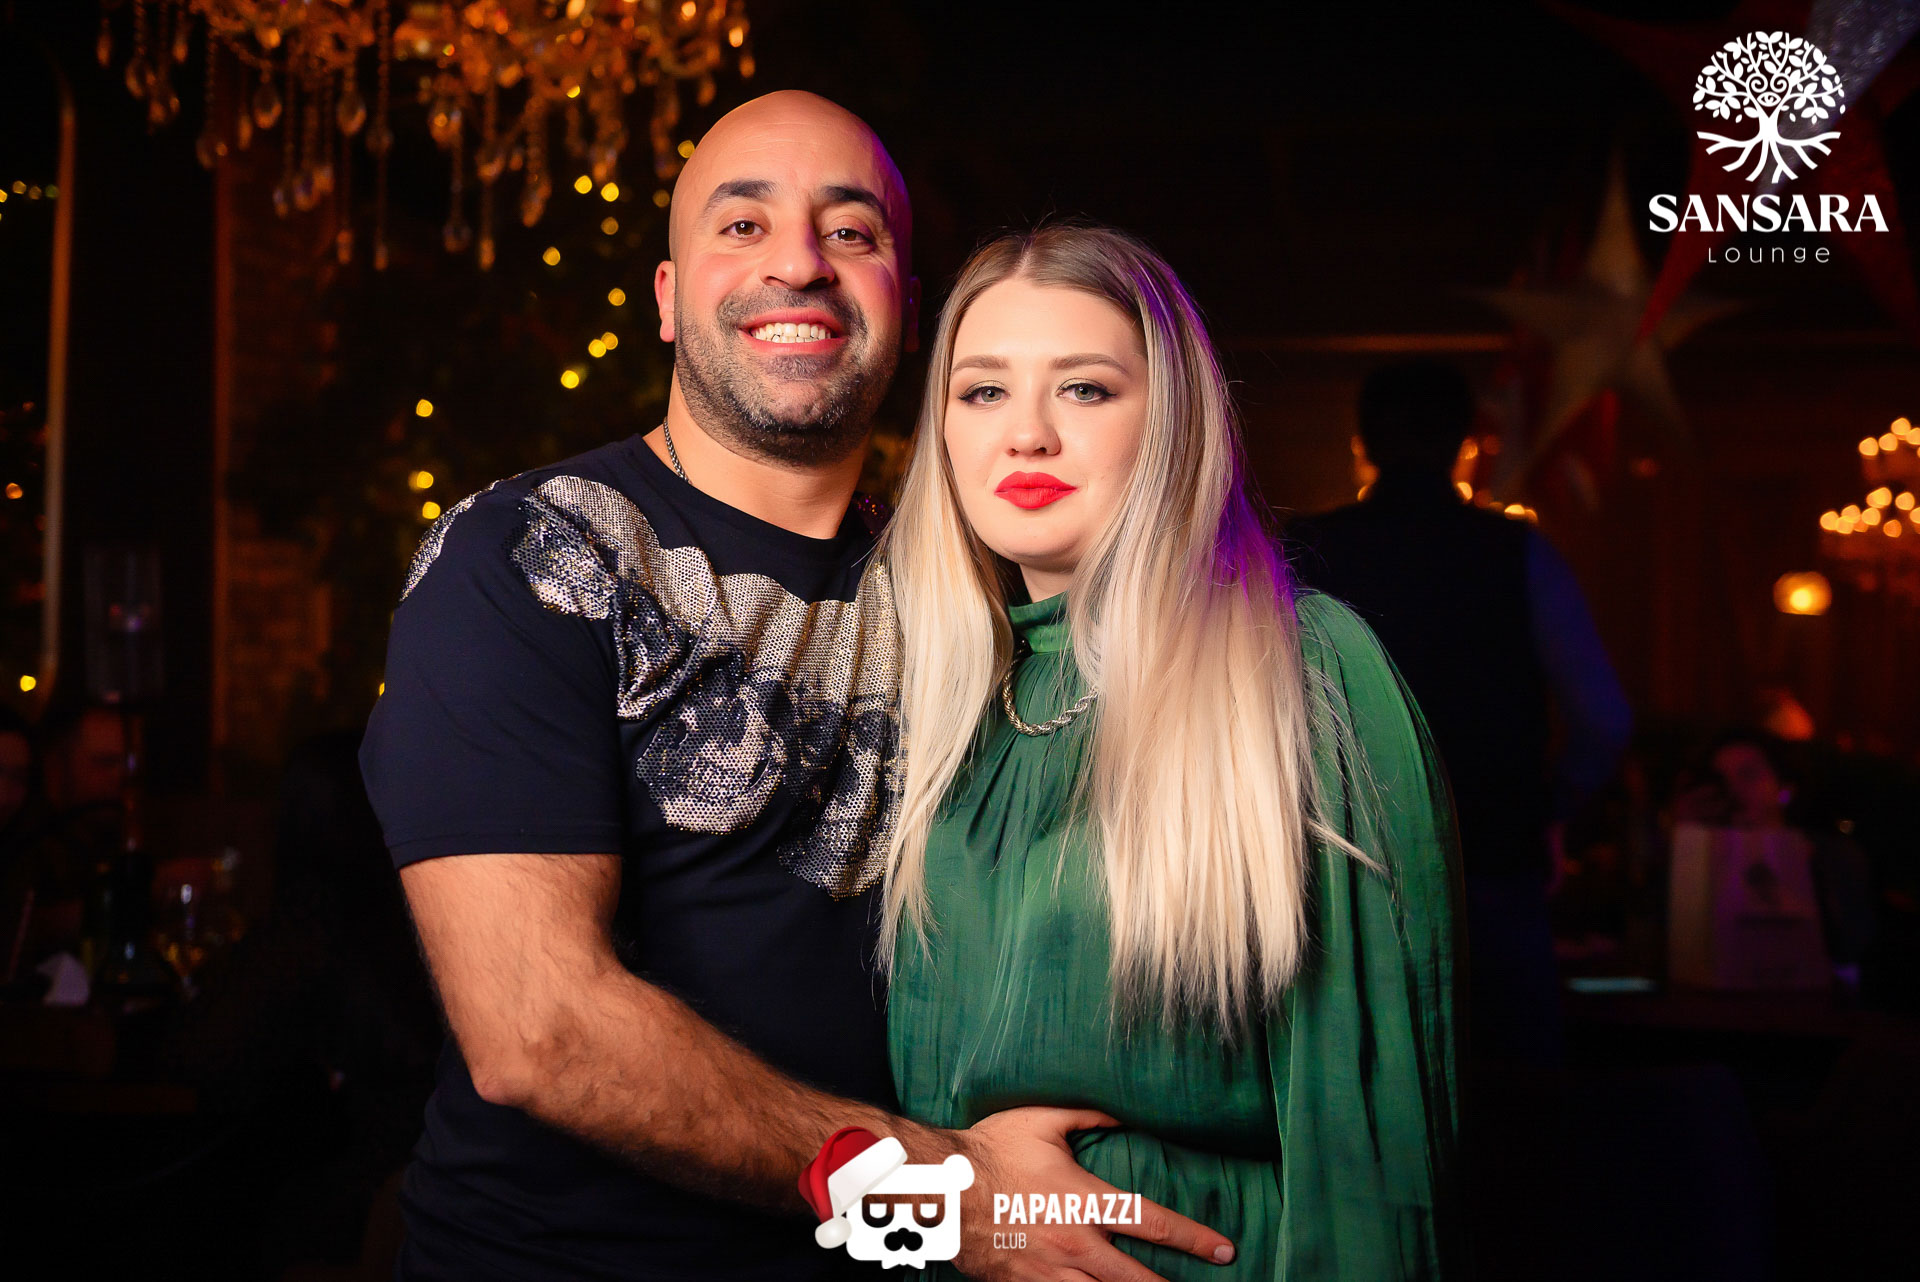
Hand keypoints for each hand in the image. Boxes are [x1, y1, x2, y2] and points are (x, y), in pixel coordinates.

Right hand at [949, 1106, 1234, 1281]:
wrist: (938, 1191)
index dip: (1194, 1238)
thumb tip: (1124, 1111)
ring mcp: (1050, 1272)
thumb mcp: (1041, 1121)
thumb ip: (1088, 1114)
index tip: (1224, 1250)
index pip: (1153, 1223)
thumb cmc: (989, 1151)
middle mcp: (1075, 1244)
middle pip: (1137, 1279)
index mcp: (1084, 1201)